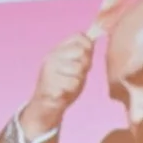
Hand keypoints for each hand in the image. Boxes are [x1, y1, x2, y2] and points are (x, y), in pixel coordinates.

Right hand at [20, 0, 136, 140]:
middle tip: (77, 74)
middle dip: (85, 65)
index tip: (87, 57)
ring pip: (78, 70)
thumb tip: (98, 35)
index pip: (79, 37)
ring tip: (69, 85)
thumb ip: (83, 54)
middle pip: (80, 52)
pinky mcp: (49, 86)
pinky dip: (71, 91)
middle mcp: (51, 58)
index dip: (88, 46)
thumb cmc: (62, 85)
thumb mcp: (72, 65)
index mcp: (56, 51)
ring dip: (78, 80)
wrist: (45, 107)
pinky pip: (72, 84)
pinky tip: (63, 93)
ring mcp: (49, 72)